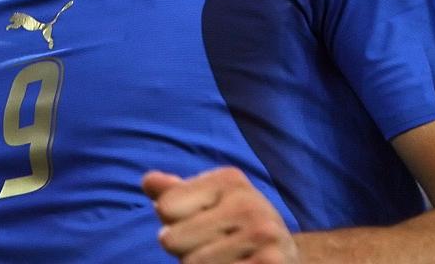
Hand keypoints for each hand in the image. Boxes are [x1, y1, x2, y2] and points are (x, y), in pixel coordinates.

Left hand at [143, 167, 298, 263]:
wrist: (286, 257)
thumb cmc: (234, 230)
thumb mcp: (207, 205)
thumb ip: (175, 194)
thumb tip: (148, 182)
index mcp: (229, 180)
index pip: (165, 207)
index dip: (174, 224)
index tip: (202, 226)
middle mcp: (249, 203)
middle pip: (173, 240)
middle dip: (186, 251)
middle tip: (215, 249)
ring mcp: (263, 236)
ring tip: (228, 261)